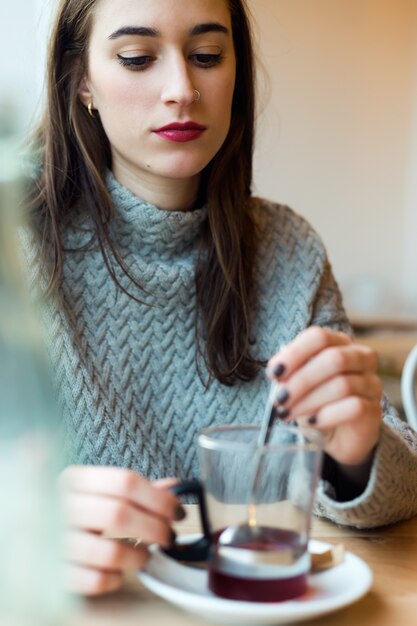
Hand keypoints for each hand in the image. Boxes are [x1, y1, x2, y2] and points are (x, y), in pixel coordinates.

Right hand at [59, 465, 181, 595]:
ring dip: (138, 557)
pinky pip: (94, 581)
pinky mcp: (51, 575)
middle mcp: (59, 506)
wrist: (25, 534)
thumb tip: (174, 487)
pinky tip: (117, 572)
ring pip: (108, 552)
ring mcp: (52, 542)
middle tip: (168, 536)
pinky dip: (114, 579)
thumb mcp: (96, 490)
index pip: (125, 482)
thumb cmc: (71, 510)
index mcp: (74, 479)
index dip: (159, 498)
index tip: (177, 511)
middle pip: (120, 514)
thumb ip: (134, 489)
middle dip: (154, 528)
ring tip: (144, 556)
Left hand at [267, 326, 382, 465]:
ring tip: (288, 413)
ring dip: (309, 400)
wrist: (339, 435)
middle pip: (333, 359)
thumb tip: (277, 372)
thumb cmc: (316, 402)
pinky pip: (354, 407)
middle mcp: (361, 358)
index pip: (319, 337)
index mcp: (339, 343)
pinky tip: (312, 421)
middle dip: (301, 380)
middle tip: (280, 398)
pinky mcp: (375, 410)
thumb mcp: (298, 384)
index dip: (295, 353)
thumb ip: (289, 374)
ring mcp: (371, 383)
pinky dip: (327, 415)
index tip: (274, 373)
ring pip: (342, 385)